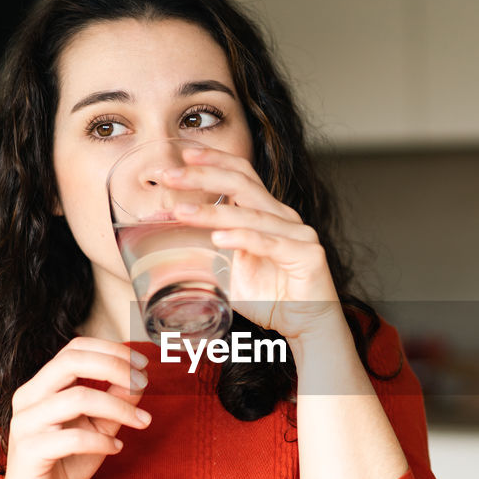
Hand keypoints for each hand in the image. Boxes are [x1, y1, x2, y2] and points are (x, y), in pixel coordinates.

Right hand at [0, 337, 150, 478]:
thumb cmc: (65, 462)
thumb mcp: (98, 427)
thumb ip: (116, 402)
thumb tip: (139, 380)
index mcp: (42, 385)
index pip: (75, 349)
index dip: (111, 350)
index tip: (142, 363)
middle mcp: (28, 397)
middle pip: (71, 361)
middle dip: (114, 366)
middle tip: (142, 382)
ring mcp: (25, 423)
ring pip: (77, 397)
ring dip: (118, 407)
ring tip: (141, 422)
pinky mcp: (29, 451)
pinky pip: (73, 438)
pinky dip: (102, 441)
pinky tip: (117, 449)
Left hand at [162, 147, 342, 341]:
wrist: (307, 326)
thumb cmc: (271, 299)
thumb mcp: (232, 270)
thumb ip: (211, 253)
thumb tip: (170, 242)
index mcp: (267, 214)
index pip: (242, 174)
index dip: (215, 160)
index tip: (184, 153)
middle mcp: (284, 217)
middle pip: (243, 184)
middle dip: (204, 176)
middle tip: (170, 175)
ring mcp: (299, 234)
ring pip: (251, 214)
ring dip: (212, 211)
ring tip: (181, 211)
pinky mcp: (308, 256)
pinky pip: (269, 243)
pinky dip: (242, 239)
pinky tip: (218, 238)